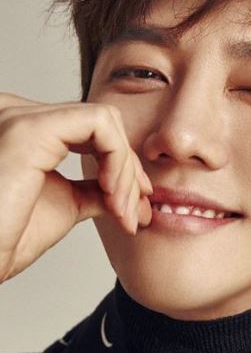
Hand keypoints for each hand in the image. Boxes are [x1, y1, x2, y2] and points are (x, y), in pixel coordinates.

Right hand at [0, 92, 152, 282]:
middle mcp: (19, 113)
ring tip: (120, 209)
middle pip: (104, 123)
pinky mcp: (28, 129)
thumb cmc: (6, 239)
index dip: (124, 164)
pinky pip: (99, 124)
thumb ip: (97, 189)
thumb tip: (133, 194)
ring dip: (125, 169)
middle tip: (134, 211)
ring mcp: (21, 116)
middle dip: (129, 169)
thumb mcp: (68, 204)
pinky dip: (118, 158)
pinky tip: (111, 192)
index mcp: (27, 129)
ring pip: (106, 121)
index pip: (94, 130)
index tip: (136, 203)